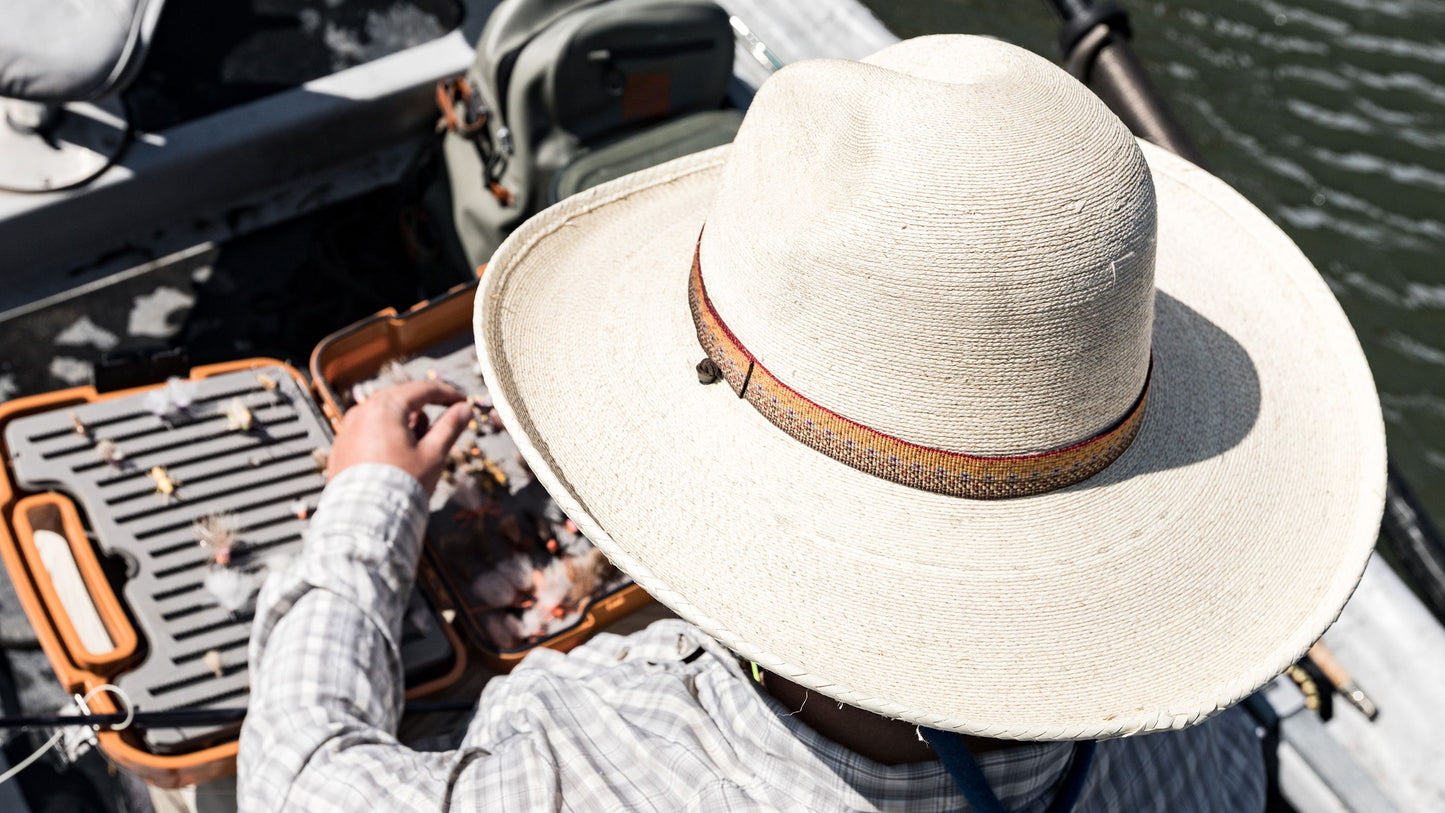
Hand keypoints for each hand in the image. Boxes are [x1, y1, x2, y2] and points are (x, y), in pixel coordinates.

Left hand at [329, 381, 470, 493]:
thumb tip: (464, 409)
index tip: (462, 402)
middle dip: (424, 411)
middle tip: (442, 429)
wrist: (366, 518)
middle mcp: (362, 412)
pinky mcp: (341, 448)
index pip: (423, 389)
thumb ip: (450, 426)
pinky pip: (368, 433)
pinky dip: (385, 438)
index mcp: (386, 407)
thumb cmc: (401, 485)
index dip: (447, 394)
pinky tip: (396, 460)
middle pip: (401, 400)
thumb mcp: (433, 454)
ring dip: (404, 425)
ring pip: (384, 416)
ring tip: (417, 451)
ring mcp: (348, 429)